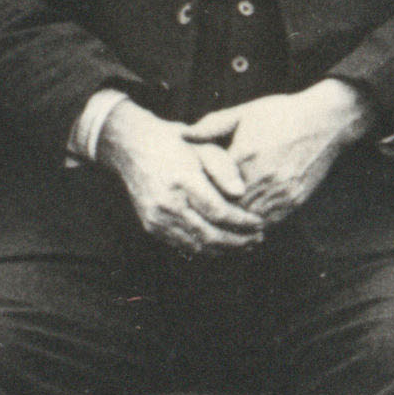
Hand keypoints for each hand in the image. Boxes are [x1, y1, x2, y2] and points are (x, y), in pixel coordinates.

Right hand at [100, 104, 269, 256]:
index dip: (242, 222)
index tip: (260, 223)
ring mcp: (156, 217)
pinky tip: (222, 246)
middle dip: (238, 241)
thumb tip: (241, 194)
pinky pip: (182, 245)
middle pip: (209, 235)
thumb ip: (224, 169)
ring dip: (224, 250)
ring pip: (196, 246)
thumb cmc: (177, 144)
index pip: (219, 212)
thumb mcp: (203, 146)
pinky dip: (205, 249)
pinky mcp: (151, 225)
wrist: (133, 146)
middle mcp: (167, 203)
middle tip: (258, 238)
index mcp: (183, 180)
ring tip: (245, 245)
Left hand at [194, 83, 371, 224]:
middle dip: (216, 213)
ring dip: (236, 223)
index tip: (191, 197)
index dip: (201, 194)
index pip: (214, 186)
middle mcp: (262, 176)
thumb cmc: (282, 113)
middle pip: (230, 208)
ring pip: (249, 220)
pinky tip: (247, 222)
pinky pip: (271, 221)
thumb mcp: (244, 112)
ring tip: (221, 226)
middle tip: (201, 218)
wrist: (325, 119)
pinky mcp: (295, 198)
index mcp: (245, 155)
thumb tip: (183, 136)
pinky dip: (257, 224)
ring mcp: (281, 190)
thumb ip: (212, 126)